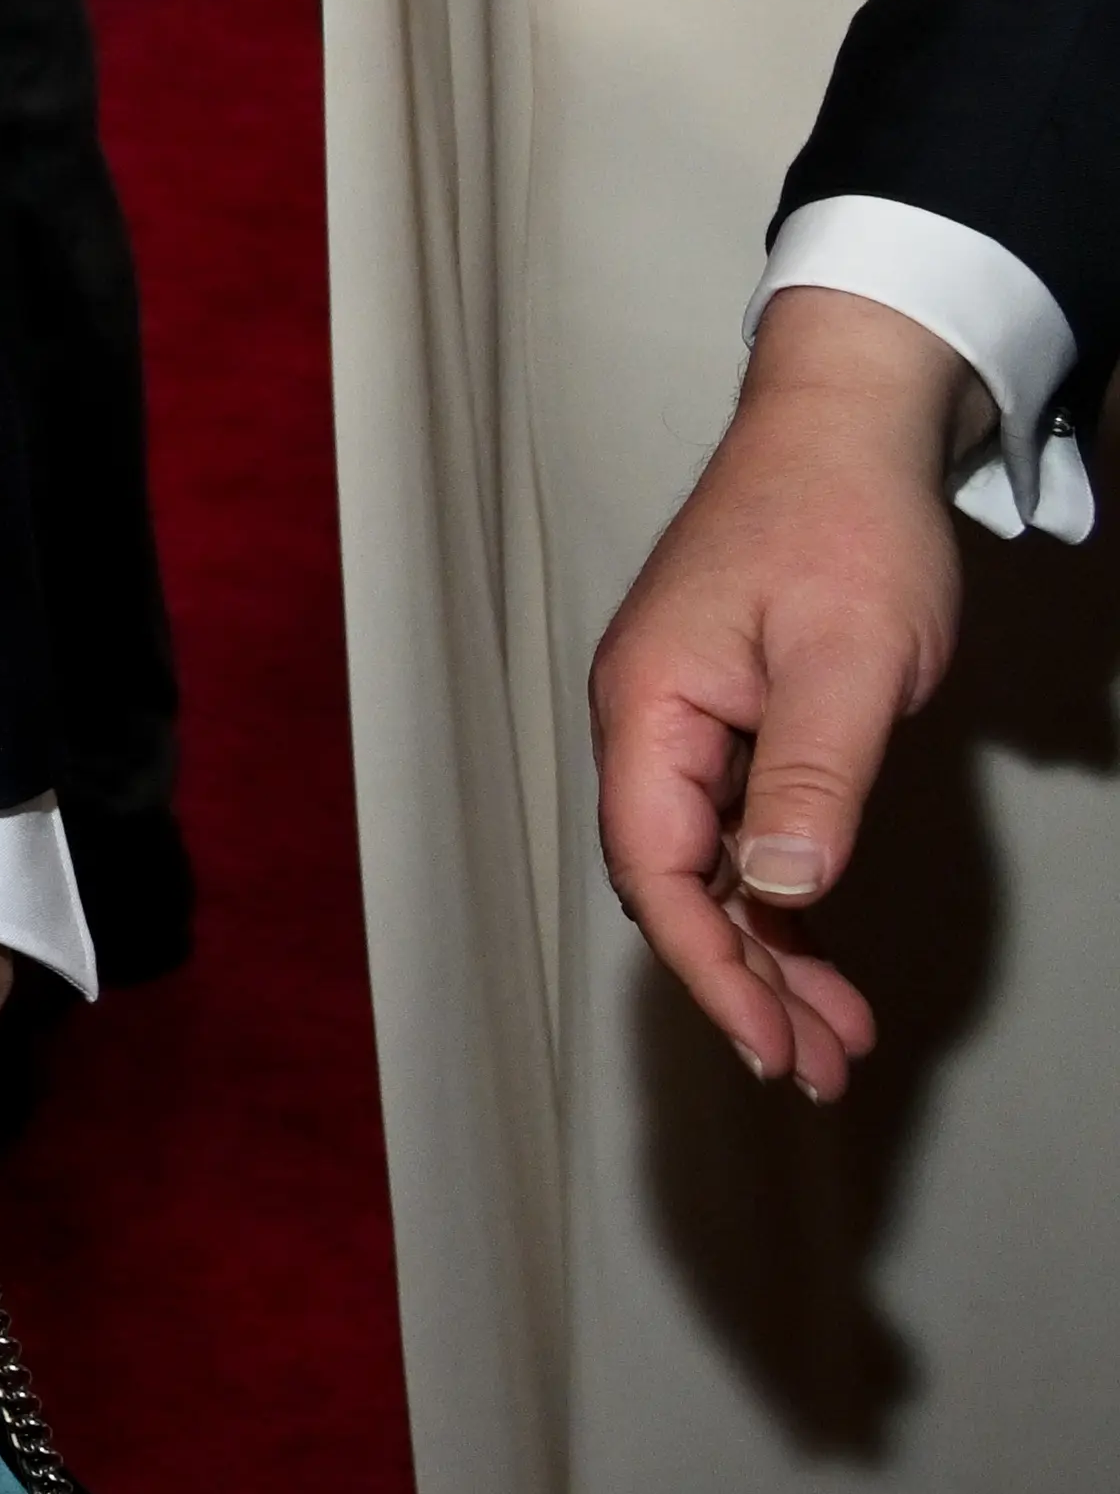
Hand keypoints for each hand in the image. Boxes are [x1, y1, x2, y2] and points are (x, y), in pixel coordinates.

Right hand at [592, 288, 973, 1101]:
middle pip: (674, 882)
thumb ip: (811, 775)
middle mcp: (647, 720)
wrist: (846, 426)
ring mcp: (681, 717)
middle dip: (744, 983)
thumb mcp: (846, 656)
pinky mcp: (725, 713)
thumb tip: (778, 886)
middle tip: (820, 1067)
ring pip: (707, 864)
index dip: (712, 968)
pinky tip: (815, 937)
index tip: (773, 1045)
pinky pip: (734, 826)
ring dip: (767, 950)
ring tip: (836, 1033)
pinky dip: (777, 893)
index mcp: (649, 705)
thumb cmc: (841, 521)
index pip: (657, 867)